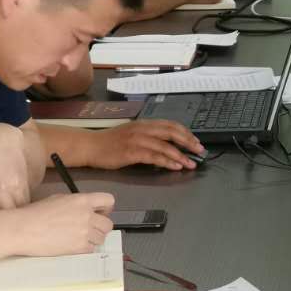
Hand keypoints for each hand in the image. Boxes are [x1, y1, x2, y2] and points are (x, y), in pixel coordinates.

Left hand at [0, 122, 32, 217]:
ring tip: (5, 228)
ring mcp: (16, 186)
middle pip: (4, 220)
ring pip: (18, 214)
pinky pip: (26, 204)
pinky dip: (20, 213)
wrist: (1, 136)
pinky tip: (15, 216)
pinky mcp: (26, 183)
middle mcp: (1, 189)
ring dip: (12, 222)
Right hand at [11, 192, 114, 256]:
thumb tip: (84, 208)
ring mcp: (84, 232)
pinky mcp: (79, 247)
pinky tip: (72, 245)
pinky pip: (91, 249)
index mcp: (82, 200)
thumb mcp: (58, 199)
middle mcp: (87, 215)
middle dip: (100, 227)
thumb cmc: (35, 213)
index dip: (106, 208)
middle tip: (90, 229)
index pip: (108, 200)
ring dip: (93, 239)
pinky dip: (84, 249)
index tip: (101, 213)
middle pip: (108, 224)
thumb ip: (76, 203)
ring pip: (101, 238)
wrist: (23, 229)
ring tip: (79, 238)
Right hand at [85, 120, 204, 171]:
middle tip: (200, 151)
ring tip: (191, 163)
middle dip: (189, 142)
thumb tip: (167, 144)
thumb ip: (148, 135)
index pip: (171, 125)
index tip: (196, 141)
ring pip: (165, 146)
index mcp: (145, 123)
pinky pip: (154, 157)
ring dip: (181, 155)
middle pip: (172, 133)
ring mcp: (137, 140)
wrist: (90, 146)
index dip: (186, 133)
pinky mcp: (131, 152)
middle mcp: (143, 129)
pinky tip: (176, 166)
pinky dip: (167, 161)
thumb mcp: (132, 133)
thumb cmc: (110, 142)